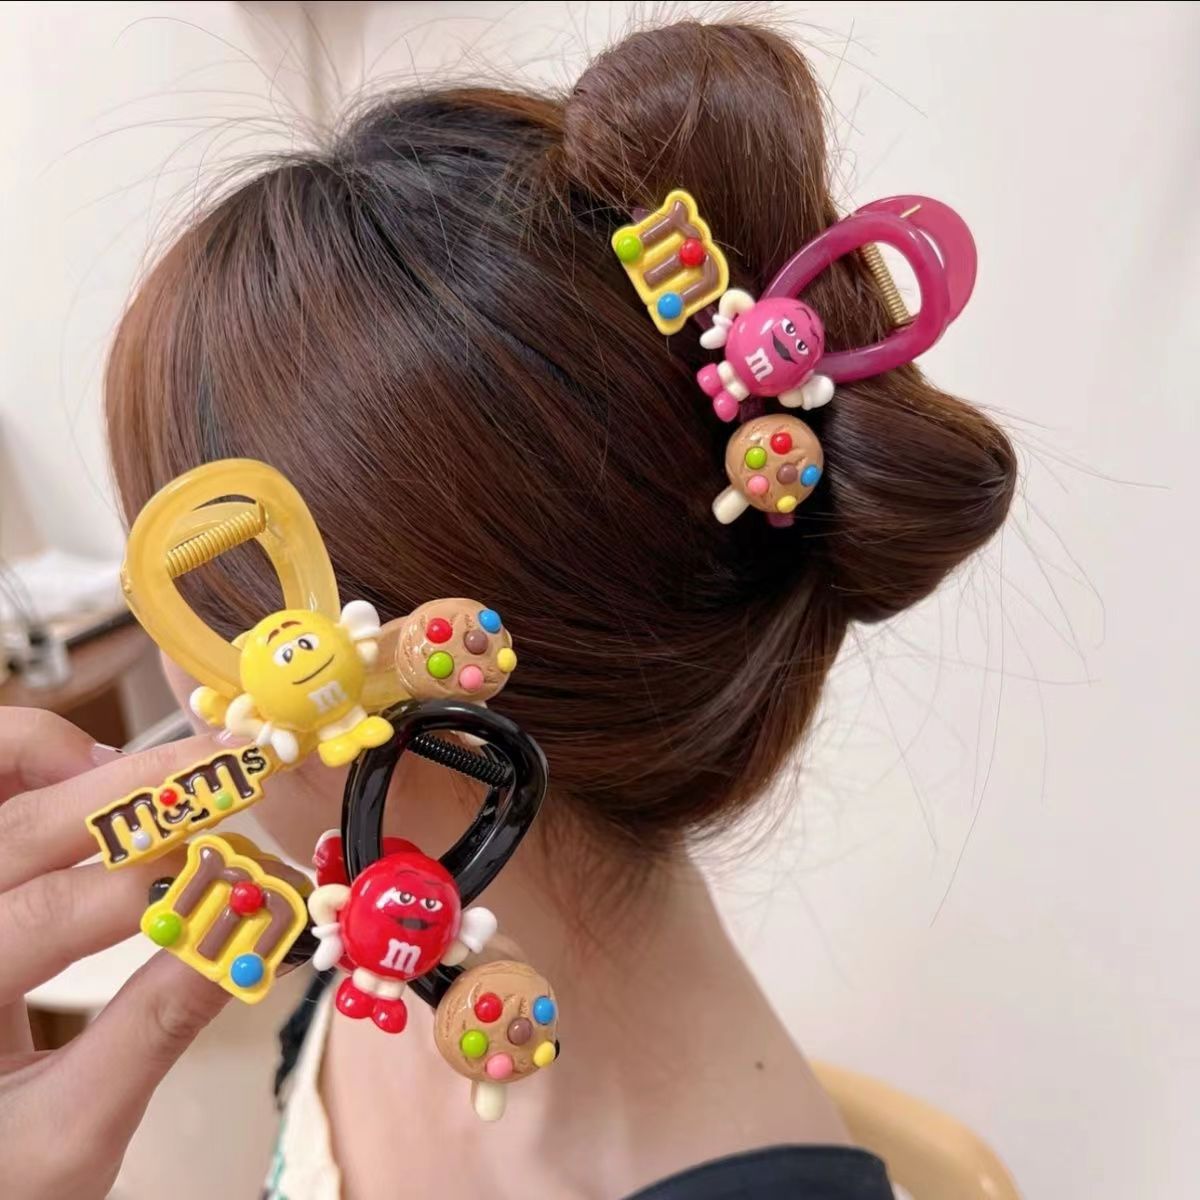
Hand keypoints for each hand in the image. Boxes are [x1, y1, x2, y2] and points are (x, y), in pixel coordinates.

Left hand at [0, 708, 232, 1199]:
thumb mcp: (74, 1130)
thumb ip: (158, 1026)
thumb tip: (253, 936)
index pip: (51, 914)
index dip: (161, 885)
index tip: (248, 874)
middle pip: (22, 827)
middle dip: (143, 791)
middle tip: (235, 765)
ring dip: (60, 757)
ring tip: (146, 774)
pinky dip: (27, 763)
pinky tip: (88, 777)